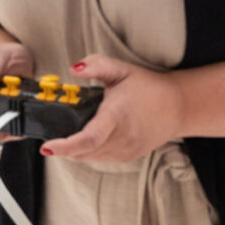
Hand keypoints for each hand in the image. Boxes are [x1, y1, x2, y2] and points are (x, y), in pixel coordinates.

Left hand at [40, 55, 187, 166]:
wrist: (177, 106)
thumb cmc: (147, 86)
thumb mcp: (122, 69)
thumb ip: (97, 65)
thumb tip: (74, 68)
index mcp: (117, 116)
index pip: (88, 138)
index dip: (65, 146)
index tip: (47, 146)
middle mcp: (122, 138)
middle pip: (83, 151)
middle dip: (63, 146)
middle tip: (52, 134)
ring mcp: (126, 151)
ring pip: (89, 157)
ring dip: (75, 149)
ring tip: (68, 134)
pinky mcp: (128, 157)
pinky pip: (99, 158)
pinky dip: (88, 151)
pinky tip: (86, 137)